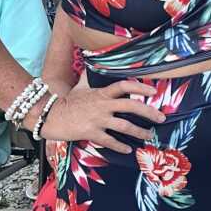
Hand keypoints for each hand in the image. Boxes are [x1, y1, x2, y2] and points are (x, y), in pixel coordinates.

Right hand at [36, 79, 164, 152]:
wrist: (49, 115)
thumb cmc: (67, 101)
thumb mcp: (80, 87)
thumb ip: (90, 77)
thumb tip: (92, 60)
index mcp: (101, 93)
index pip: (124, 86)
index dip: (140, 88)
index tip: (154, 92)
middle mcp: (102, 105)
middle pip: (131, 106)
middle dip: (149, 112)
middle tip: (161, 118)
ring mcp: (97, 119)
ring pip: (124, 126)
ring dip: (139, 131)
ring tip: (149, 135)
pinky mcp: (91, 132)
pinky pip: (110, 141)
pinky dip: (120, 146)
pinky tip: (129, 150)